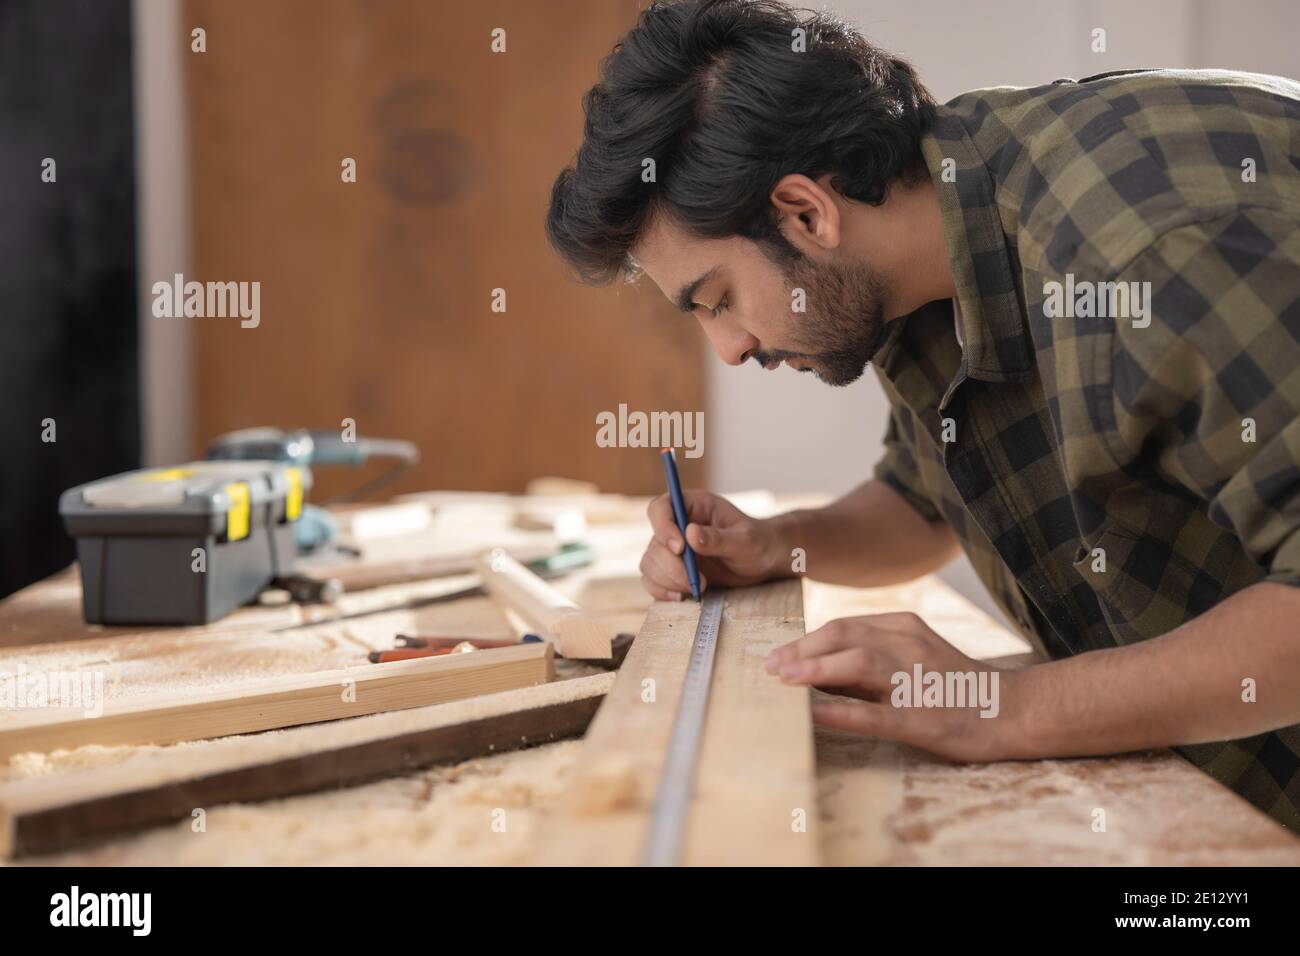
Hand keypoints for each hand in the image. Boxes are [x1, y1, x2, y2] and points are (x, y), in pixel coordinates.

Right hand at [639, 491, 785, 600]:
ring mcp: (672, 550)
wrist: (762, 563)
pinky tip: (683, 596)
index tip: (680, 548)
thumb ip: (718, 538)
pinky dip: (663, 591)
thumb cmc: (757, 543)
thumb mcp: (744, 540)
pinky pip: (653, 581)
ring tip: (698, 587)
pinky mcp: (672, 571)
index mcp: (693, 507)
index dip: (663, 527)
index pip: (661, 508)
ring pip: (650, 563)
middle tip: (696, 580)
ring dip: (668, 580)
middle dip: (671, 565)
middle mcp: (677, 526)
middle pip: (654, 543)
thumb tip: (690, 534)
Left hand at [765, 612, 1026, 762]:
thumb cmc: (952, 686)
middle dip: (801, 650)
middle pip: (843, 636)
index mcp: (904, 627)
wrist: (1010, 711)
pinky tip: (813, 713)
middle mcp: (908, 646)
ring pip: (857, 664)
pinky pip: (873, 713)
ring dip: (814, 670)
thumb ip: (868, 656)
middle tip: (770, 666)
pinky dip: (839, 711)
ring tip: (782, 681)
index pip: (843, 626)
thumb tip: (813, 667)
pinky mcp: (920, 717)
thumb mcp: (911, 655)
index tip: (778, 655)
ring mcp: (915, 681)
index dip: (806, 640)